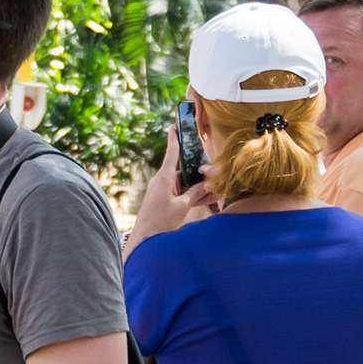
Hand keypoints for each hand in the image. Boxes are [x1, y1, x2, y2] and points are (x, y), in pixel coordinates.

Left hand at [131, 127, 210, 242]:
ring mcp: (165, 190)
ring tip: (217, 188)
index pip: (172, 152)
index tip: (174, 124)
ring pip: (187, 182)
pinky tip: (210, 197)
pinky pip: (184, 193)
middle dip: (200, 169)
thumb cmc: (160, 221)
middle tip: (214, 169)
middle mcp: (164, 180)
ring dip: (200, 186)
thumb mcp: (182, 206)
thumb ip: (196, 193)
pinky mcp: (167, 199)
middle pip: (185, 169)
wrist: (145, 239)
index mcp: (165, 177)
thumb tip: (208, 183)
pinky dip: (195, 195)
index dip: (175, 138)